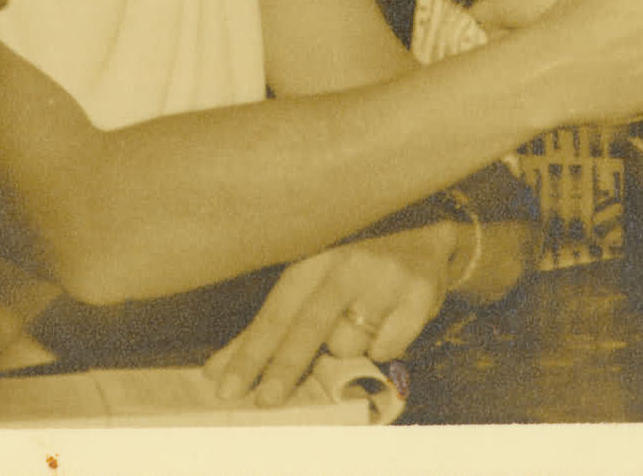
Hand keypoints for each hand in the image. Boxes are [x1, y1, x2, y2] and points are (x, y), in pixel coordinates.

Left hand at [206, 224, 450, 406]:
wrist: (428, 242)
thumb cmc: (357, 274)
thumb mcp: (311, 288)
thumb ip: (268, 330)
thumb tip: (215, 372)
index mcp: (313, 261)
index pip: (275, 312)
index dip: (250, 352)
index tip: (227, 388)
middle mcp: (346, 262)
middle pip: (309, 323)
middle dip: (285, 366)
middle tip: (265, 400)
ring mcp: (384, 276)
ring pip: (351, 342)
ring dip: (350, 351)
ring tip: (364, 326)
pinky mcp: (418, 292)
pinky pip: (388, 346)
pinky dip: (385, 348)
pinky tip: (391, 325)